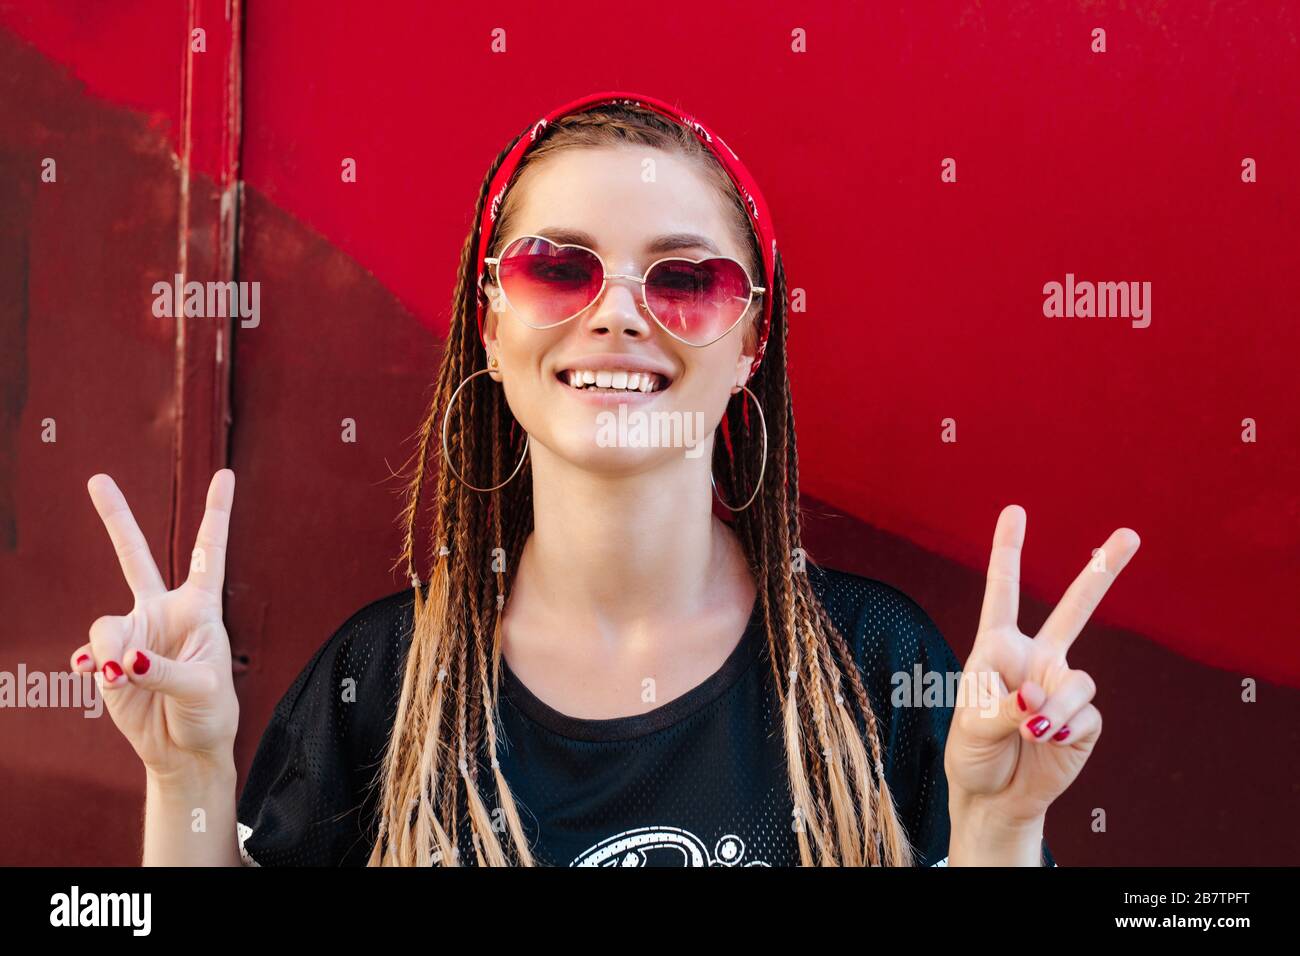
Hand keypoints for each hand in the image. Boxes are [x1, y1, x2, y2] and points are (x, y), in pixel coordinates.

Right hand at [71, 470, 239, 777]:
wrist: (184, 749)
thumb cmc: (209, 713)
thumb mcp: (203, 689)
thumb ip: (165, 670)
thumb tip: (124, 660)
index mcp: (200, 608)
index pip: (209, 553)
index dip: (216, 513)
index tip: (225, 474)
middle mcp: (164, 613)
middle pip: (135, 557)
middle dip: (115, 518)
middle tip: (98, 479)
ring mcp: (134, 634)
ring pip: (106, 625)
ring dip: (113, 652)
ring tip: (127, 677)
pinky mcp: (110, 660)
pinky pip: (92, 652)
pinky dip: (95, 665)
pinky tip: (102, 677)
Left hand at [945, 504, 1139, 830]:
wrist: (995, 797)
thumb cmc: (972, 753)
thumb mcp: (971, 726)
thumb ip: (1002, 707)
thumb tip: (1039, 699)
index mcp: (997, 647)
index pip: (1002, 593)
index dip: (1008, 552)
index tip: (1015, 511)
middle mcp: (1035, 659)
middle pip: (1074, 609)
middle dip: (1102, 571)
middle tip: (1131, 534)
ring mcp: (1062, 686)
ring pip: (1078, 681)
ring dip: (1056, 708)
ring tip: (1032, 730)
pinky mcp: (1083, 719)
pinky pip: (1084, 715)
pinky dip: (1064, 729)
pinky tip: (1047, 742)